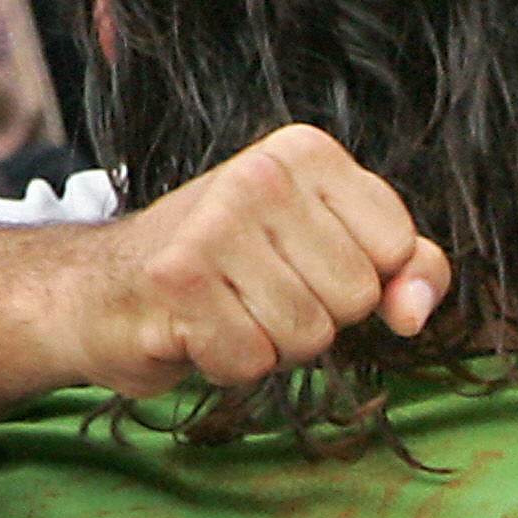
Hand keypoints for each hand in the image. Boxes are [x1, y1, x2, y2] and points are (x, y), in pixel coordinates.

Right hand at [56, 124, 451, 396]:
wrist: (102, 288)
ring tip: (227, 309)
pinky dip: (227, 364)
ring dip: (271, 344)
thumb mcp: (331, 248)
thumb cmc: (231, 269)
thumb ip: (404, 269)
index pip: (397, 249)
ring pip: (308, 335)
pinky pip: (251, 360)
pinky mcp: (177, 277)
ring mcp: (217, 222)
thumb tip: (415, 315)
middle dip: (315, 317)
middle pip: (356, 298)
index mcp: (309, 154)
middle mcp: (264, 174)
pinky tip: (195, 329)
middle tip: (256, 291)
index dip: (363, 281)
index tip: (306, 265)